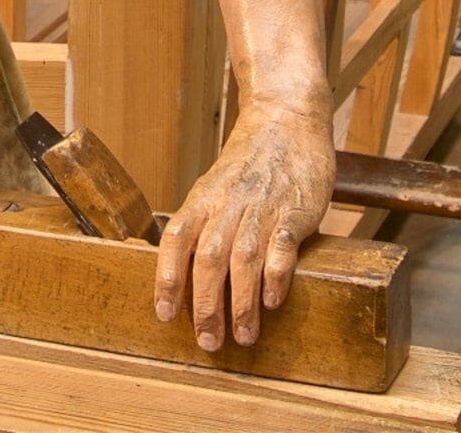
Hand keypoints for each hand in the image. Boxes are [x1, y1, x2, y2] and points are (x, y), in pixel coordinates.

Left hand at [154, 100, 334, 349]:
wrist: (288, 117)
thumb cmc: (251, 160)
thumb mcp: (217, 185)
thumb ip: (206, 222)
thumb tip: (189, 274)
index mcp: (204, 198)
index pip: (177, 239)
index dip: (168, 278)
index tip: (165, 315)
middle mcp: (229, 203)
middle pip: (208, 258)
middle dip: (206, 305)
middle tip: (208, 343)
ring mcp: (262, 206)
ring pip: (243, 258)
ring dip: (240, 302)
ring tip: (243, 336)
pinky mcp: (295, 208)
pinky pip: (282, 245)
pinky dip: (275, 275)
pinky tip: (273, 301)